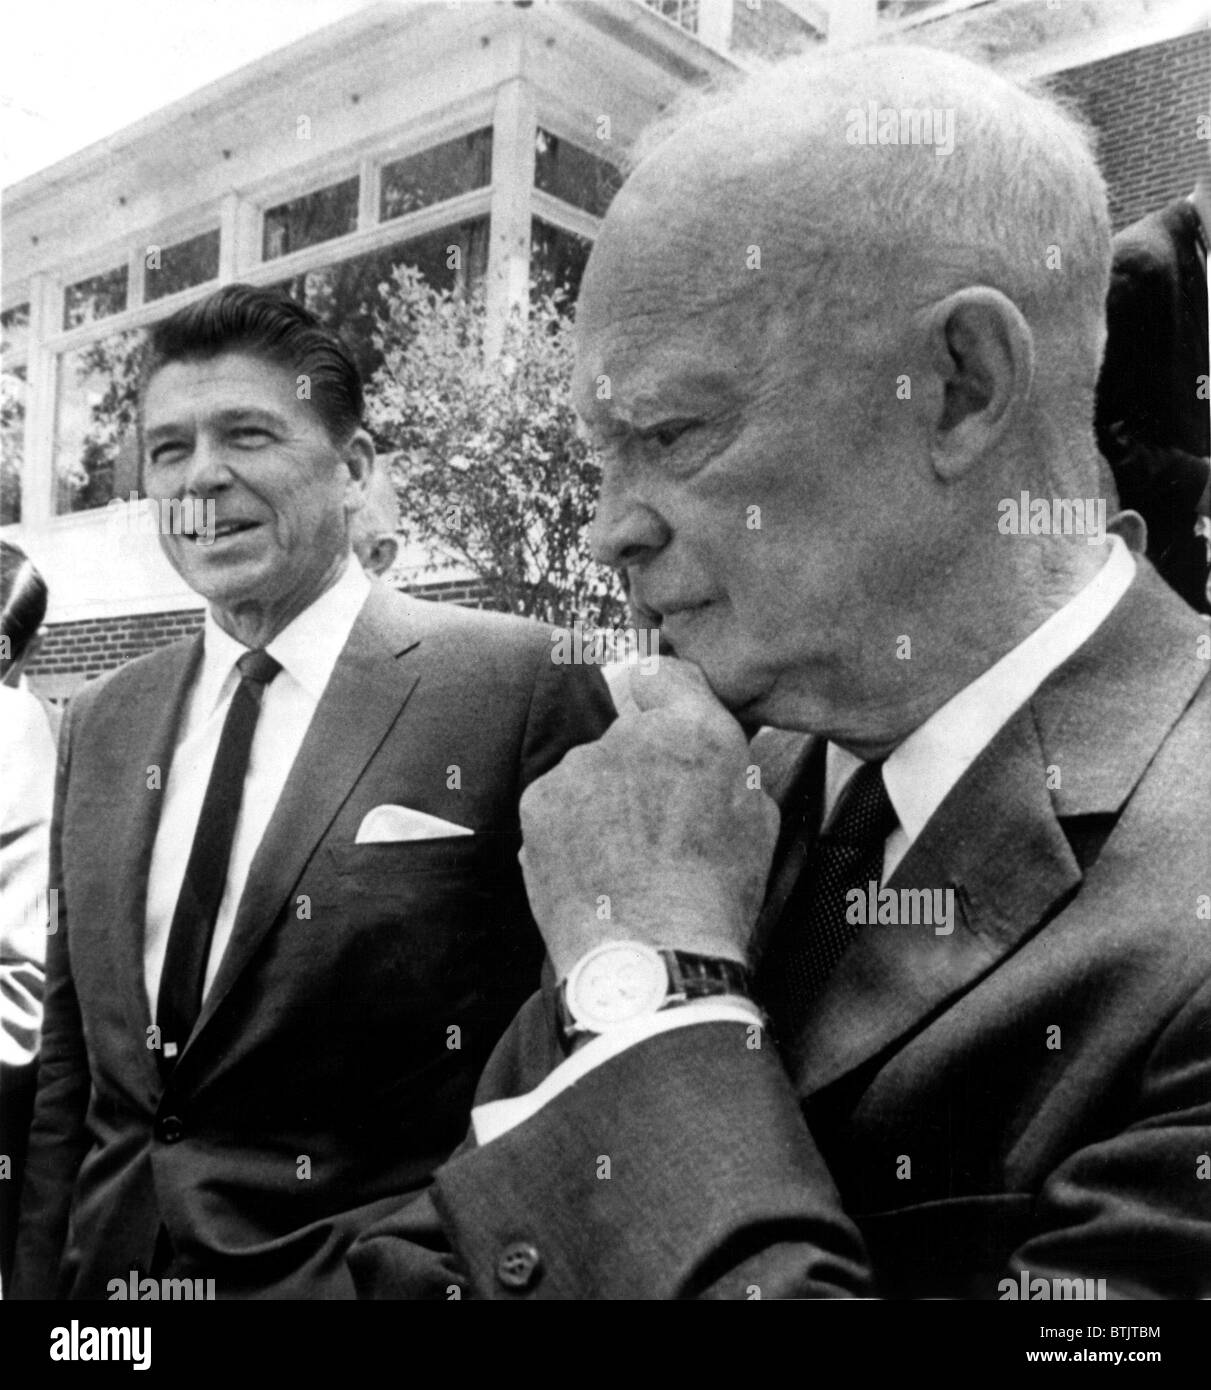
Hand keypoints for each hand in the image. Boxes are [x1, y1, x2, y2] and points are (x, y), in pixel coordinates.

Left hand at [518, 656, 780, 979]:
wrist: (653, 958)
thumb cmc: (716, 896)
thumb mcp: (758, 816)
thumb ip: (727, 762)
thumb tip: (707, 748)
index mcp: (694, 729)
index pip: (662, 673)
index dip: (661, 696)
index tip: (660, 721)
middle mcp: (630, 734)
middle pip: (625, 731)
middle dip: (636, 765)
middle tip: (653, 822)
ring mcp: (578, 767)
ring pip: (589, 770)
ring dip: (601, 798)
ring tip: (622, 859)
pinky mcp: (539, 801)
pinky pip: (556, 802)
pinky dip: (569, 827)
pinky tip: (593, 868)